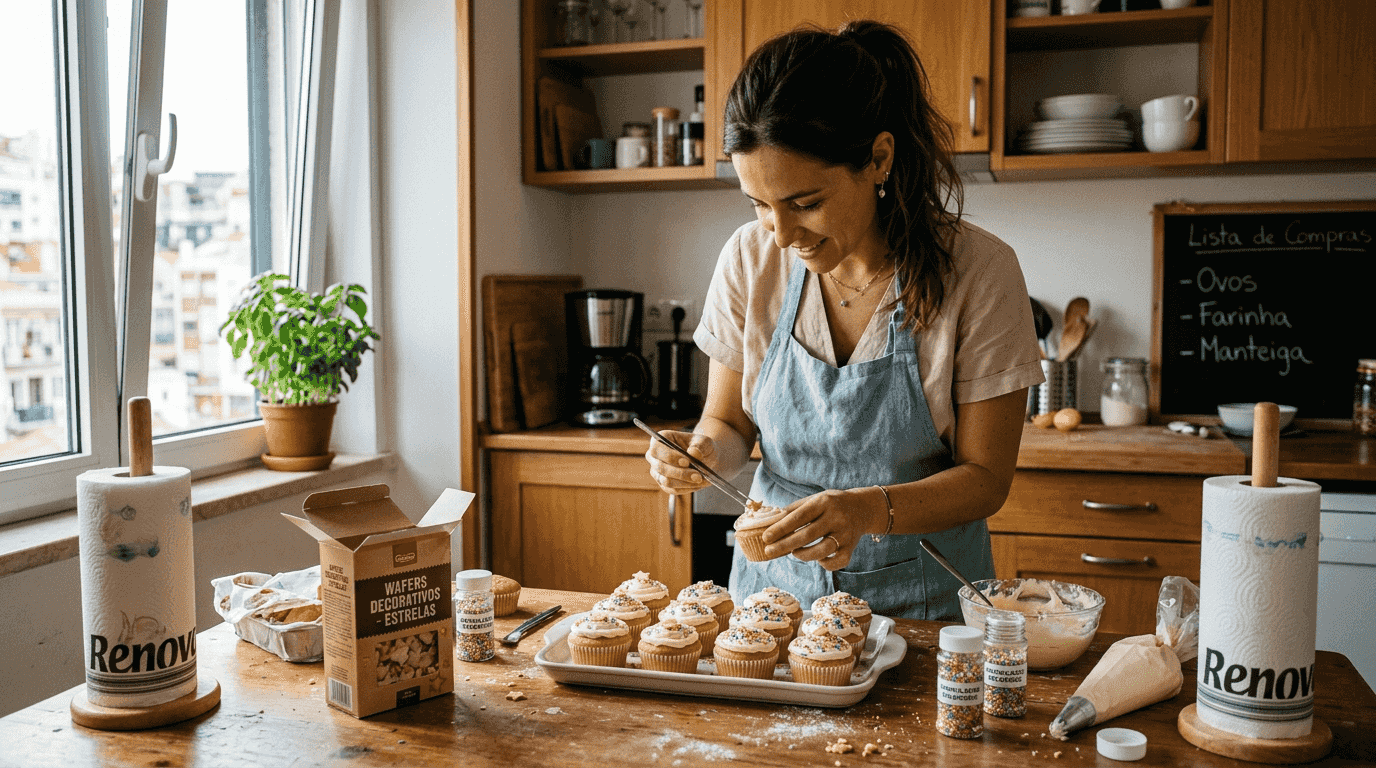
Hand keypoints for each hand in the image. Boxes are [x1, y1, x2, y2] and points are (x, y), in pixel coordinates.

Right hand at [644, 430, 715, 494]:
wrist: (706, 459)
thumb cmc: (702, 447)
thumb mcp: (705, 442)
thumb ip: (700, 445)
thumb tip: (693, 453)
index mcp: (661, 438)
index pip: (657, 448)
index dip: (669, 456)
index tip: (686, 461)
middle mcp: (654, 455)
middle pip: (660, 467)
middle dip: (680, 473)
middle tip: (698, 475)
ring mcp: (657, 471)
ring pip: (666, 481)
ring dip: (685, 482)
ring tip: (700, 479)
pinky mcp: (663, 484)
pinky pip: (673, 490)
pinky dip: (686, 488)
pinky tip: (696, 483)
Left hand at [760, 488, 884, 570]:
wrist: (862, 508)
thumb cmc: (830, 505)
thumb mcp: (813, 500)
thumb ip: (793, 510)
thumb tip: (769, 522)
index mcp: (824, 502)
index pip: (799, 516)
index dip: (781, 528)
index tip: (766, 537)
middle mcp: (836, 518)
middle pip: (808, 535)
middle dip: (785, 545)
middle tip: (769, 551)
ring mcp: (845, 534)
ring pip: (822, 551)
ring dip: (803, 555)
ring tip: (794, 552)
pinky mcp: (851, 548)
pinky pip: (837, 562)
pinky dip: (825, 564)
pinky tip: (818, 559)